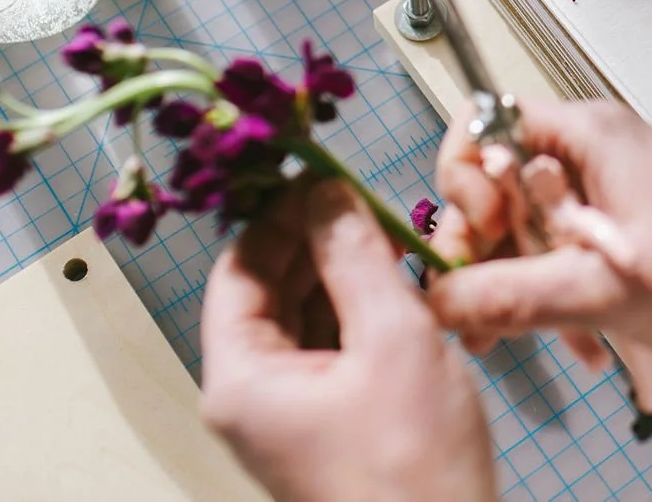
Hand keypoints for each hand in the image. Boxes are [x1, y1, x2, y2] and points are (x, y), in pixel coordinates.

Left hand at [201, 180, 497, 501]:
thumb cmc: (412, 472)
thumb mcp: (392, 339)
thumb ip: (357, 258)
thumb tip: (330, 198)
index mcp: (242, 377)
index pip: (239, 268)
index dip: (280, 215)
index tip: (324, 178)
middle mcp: (253, 396)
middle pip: (269, 290)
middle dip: (318, 241)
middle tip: (369, 205)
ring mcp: (290, 414)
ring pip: (304, 317)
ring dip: (345, 275)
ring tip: (395, 244)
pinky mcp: (328, 426)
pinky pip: (332, 349)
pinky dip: (362, 313)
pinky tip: (403, 292)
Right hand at [425, 98, 651, 361]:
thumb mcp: (607, 286)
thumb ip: (512, 292)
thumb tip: (437, 299)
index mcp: (585, 136)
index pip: (480, 128)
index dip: (463, 185)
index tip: (480, 237)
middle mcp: (592, 156)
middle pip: (496, 190)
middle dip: (486, 256)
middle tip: (485, 314)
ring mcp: (612, 197)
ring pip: (530, 233)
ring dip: (523, 289)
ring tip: (524, 341)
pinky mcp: (630, 237)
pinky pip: (568, 262)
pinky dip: (563, 302)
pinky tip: (583, 348)